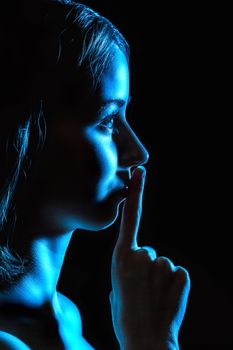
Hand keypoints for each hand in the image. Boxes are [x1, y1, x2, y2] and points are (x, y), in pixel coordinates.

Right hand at [110, 166, 189, 349]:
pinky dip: (174, 283)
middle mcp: (140, 255)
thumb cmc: (126, 317)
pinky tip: (166, 298)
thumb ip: (124, 270)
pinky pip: (177, 272)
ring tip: (153, 297)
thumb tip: (133, 267)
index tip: (139, 172)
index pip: (129, 218)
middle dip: (147, 267)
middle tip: (142, 290)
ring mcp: (160, 264)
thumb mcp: (115, 289)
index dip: (135, 193)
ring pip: (163, 263)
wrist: (144, 340)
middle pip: (149, 251)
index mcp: (120, 257)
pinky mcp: (179, 273)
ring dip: (160, 277)